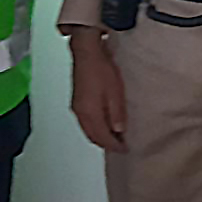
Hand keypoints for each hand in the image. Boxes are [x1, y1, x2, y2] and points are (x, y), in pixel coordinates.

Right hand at [68, 32, 126, 152]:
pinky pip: (85, 122)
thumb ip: (116, 113)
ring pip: (88, 130)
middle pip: (93, 136)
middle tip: (120, 146)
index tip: (125, 149)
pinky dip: (94, 128)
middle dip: (106, 143)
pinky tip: (103, 124)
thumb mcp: (115, 92)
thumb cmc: (101, 69)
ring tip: (114, 137)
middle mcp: (80, 113)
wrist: (86, 52)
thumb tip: (118, 131)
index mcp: (90, 113)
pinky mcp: (77, 101)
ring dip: (99, 136)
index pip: (102, 137)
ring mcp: (77, 107)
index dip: (114, 145)